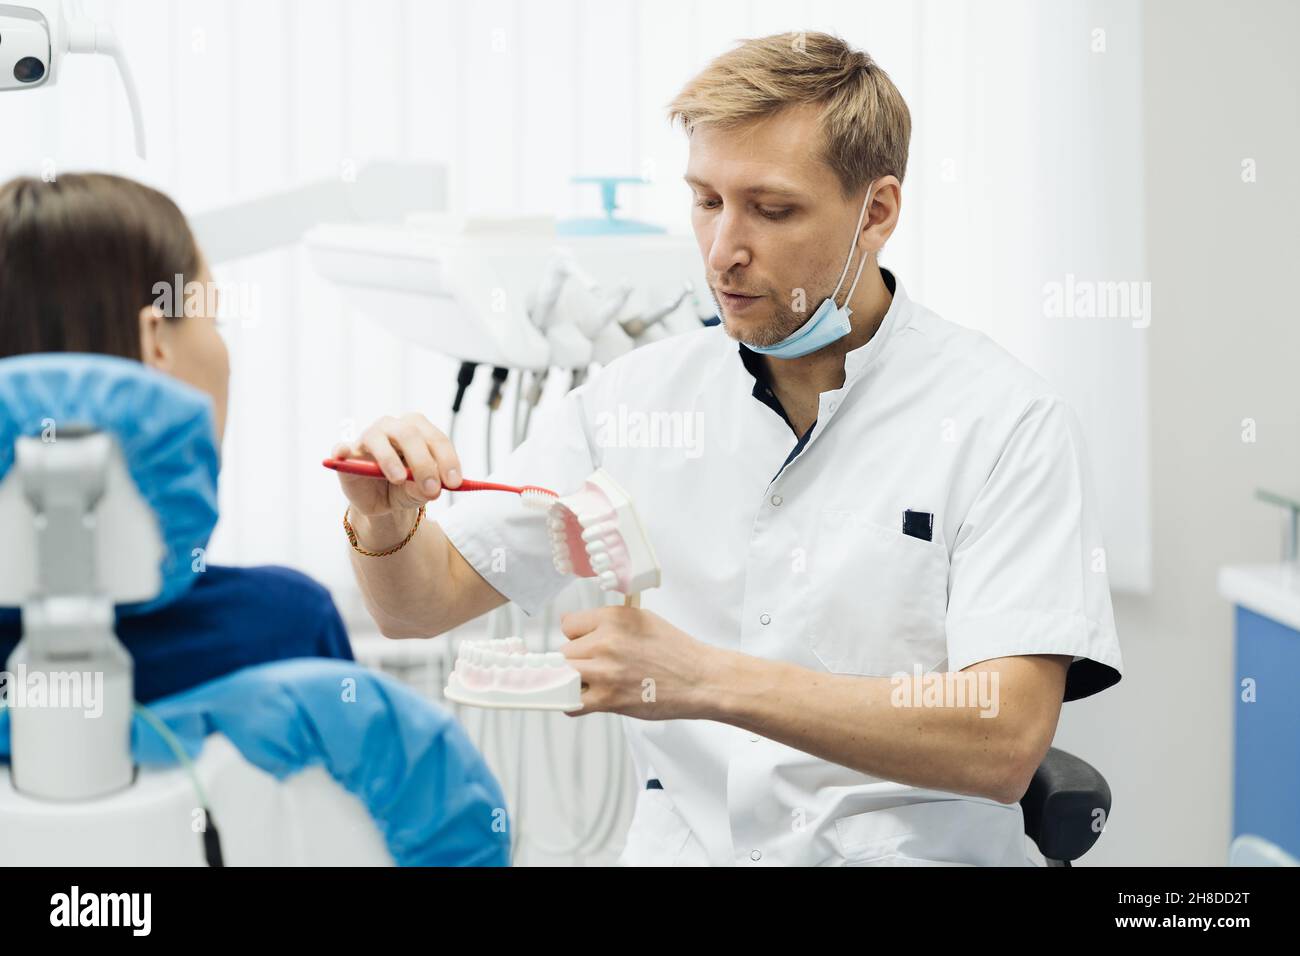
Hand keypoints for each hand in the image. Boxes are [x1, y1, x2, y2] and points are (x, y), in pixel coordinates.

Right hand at [332, 413, 462, 519]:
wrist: (382, 502)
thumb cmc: (406, 488)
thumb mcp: (420, 492)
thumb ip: (425, 488)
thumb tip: (431, 489)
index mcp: (419, 431)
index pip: (436, 439)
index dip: (447, 459)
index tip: (455, 482)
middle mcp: (394, 428)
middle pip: (409, 434)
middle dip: (423, 462)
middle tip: (432, 489)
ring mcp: (369, 438)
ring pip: (378, 438)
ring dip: (390, 459)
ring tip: (399, 479)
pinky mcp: (347, 454)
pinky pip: (342, 448)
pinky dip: (342, 450)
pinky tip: (343, 456)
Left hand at [560, 606, 725, 718]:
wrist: (700, 680)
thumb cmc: (676, 652)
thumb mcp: (641, 620)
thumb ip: (609, 623)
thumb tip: (579, 630)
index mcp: (613, 618)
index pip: (568, 624)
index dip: (577, 637)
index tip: (586, 644)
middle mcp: (606, 641)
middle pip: (563, 652)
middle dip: (577, 660)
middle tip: (597, 667)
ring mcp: (605, 671)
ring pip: (563, 676)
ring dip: (574, 681)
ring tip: (594, 683)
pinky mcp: (608, 698)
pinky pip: (570, 702)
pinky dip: (573, 703)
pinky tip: (587, 699)